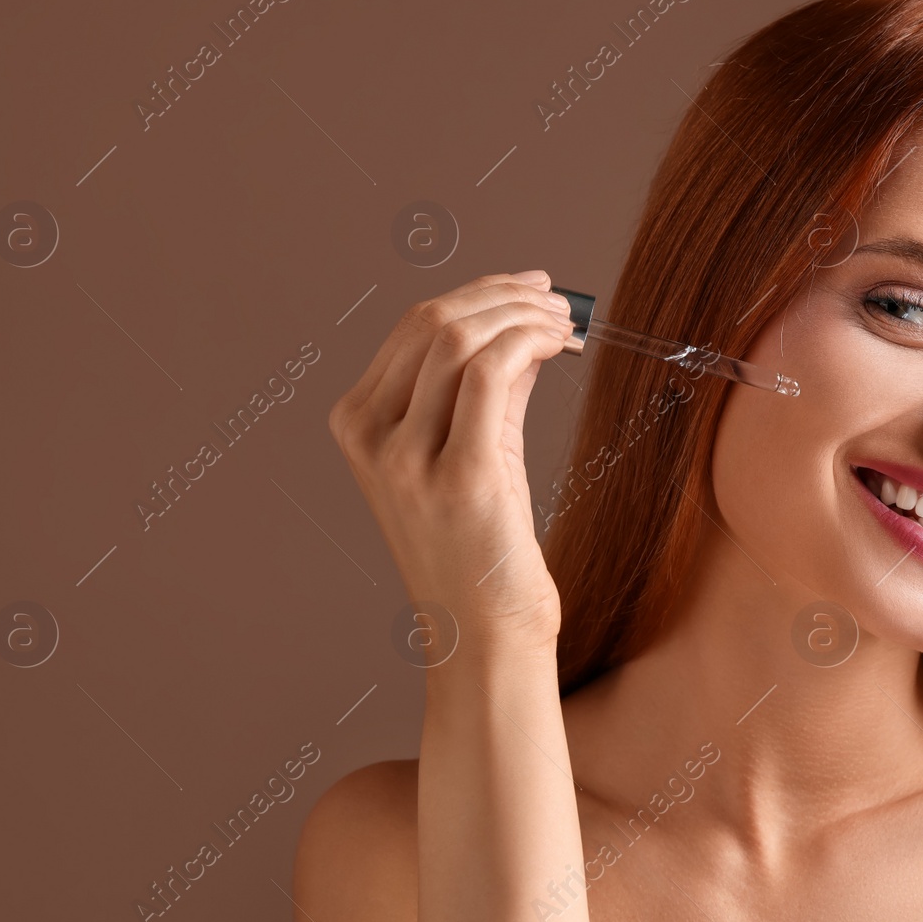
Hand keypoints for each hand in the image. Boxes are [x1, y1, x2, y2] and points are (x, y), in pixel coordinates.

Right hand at [327, 270, 573, 649]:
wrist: (485, 632)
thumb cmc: (481, 547)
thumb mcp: (471, 450)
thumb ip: (484, 386)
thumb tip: (520, 320)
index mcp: (358, 425)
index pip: (412, 326)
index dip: (477, 293)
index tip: (528, 289)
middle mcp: (371, 438)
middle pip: (431, 321)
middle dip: (501, 294)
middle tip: (555, 298)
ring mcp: (408, 459)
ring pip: (458, 338)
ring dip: (521, 312)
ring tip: (564, 320)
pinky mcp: (461, 476)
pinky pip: (489, 374)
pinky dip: (528, 341)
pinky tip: (558, 344)